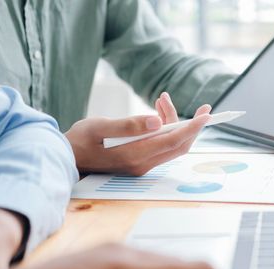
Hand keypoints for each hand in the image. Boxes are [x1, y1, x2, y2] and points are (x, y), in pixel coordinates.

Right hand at [66, 92, 210, 175]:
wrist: (66, 158)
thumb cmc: (79, 140)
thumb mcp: (99, 126)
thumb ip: (128, 125)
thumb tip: (157, 121)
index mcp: (134, 155)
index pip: (173, 141)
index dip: (192, 127)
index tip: (207, 114)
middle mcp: (142, 164)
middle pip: (179, 145)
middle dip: (193, 125)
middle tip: (203, 106)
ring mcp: (141, 165)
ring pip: (171, 145)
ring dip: (176, 123)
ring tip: (163, 100)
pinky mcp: (139, 162)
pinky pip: (162, 146)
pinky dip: (167, 129)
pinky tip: (158, 113)